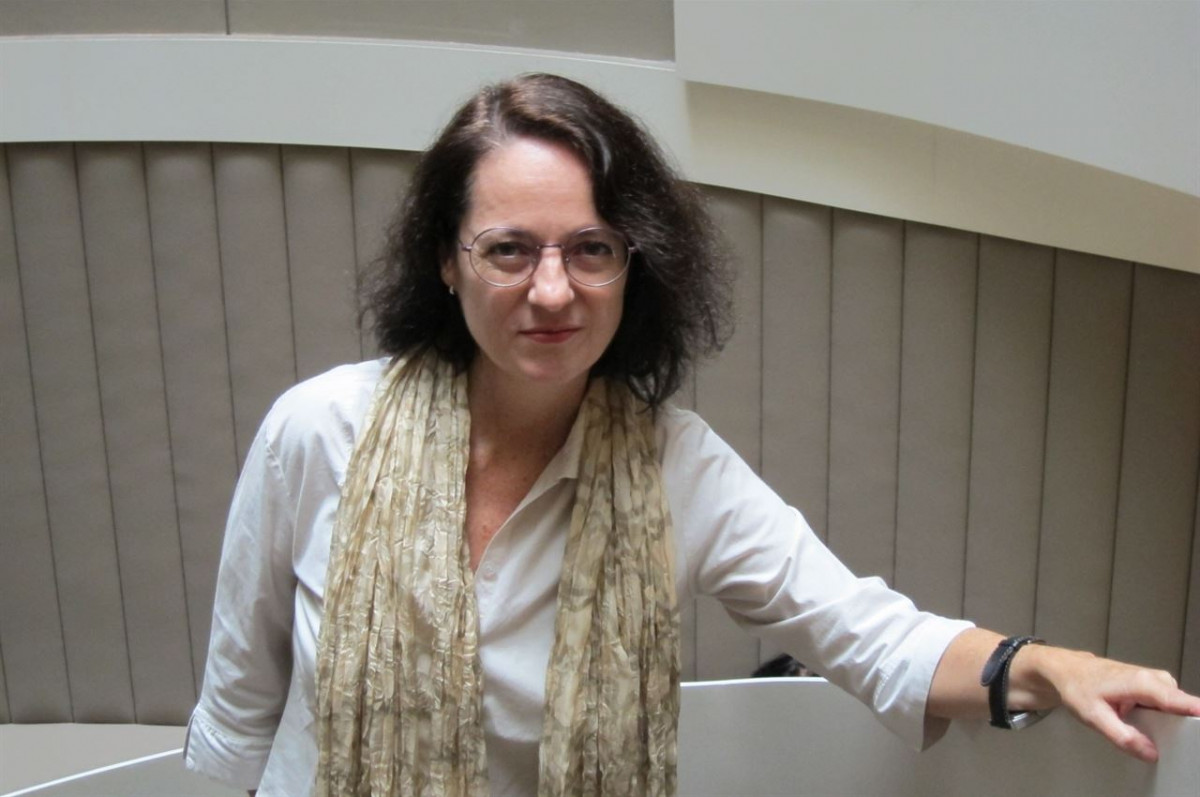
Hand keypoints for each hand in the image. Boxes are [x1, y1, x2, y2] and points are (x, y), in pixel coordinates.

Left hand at [1012, 644, 1199, 761]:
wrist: (1065, 670)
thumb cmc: (1077, 687)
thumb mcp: (1094, 717)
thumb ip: (1124, 737)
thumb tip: (1150, 752)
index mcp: (1141, 683)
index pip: (1178, 700)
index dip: (1194, 712)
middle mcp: (1151, 678)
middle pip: (1179, 704)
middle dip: (1179, 721)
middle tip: (1163, 736)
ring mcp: (1151, 679)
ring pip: (1172, 703)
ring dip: (1167, 717)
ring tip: (1142, 722)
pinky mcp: (1148, 684)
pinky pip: (1164, 701)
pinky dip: (1160, 711)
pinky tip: (1143, 718)